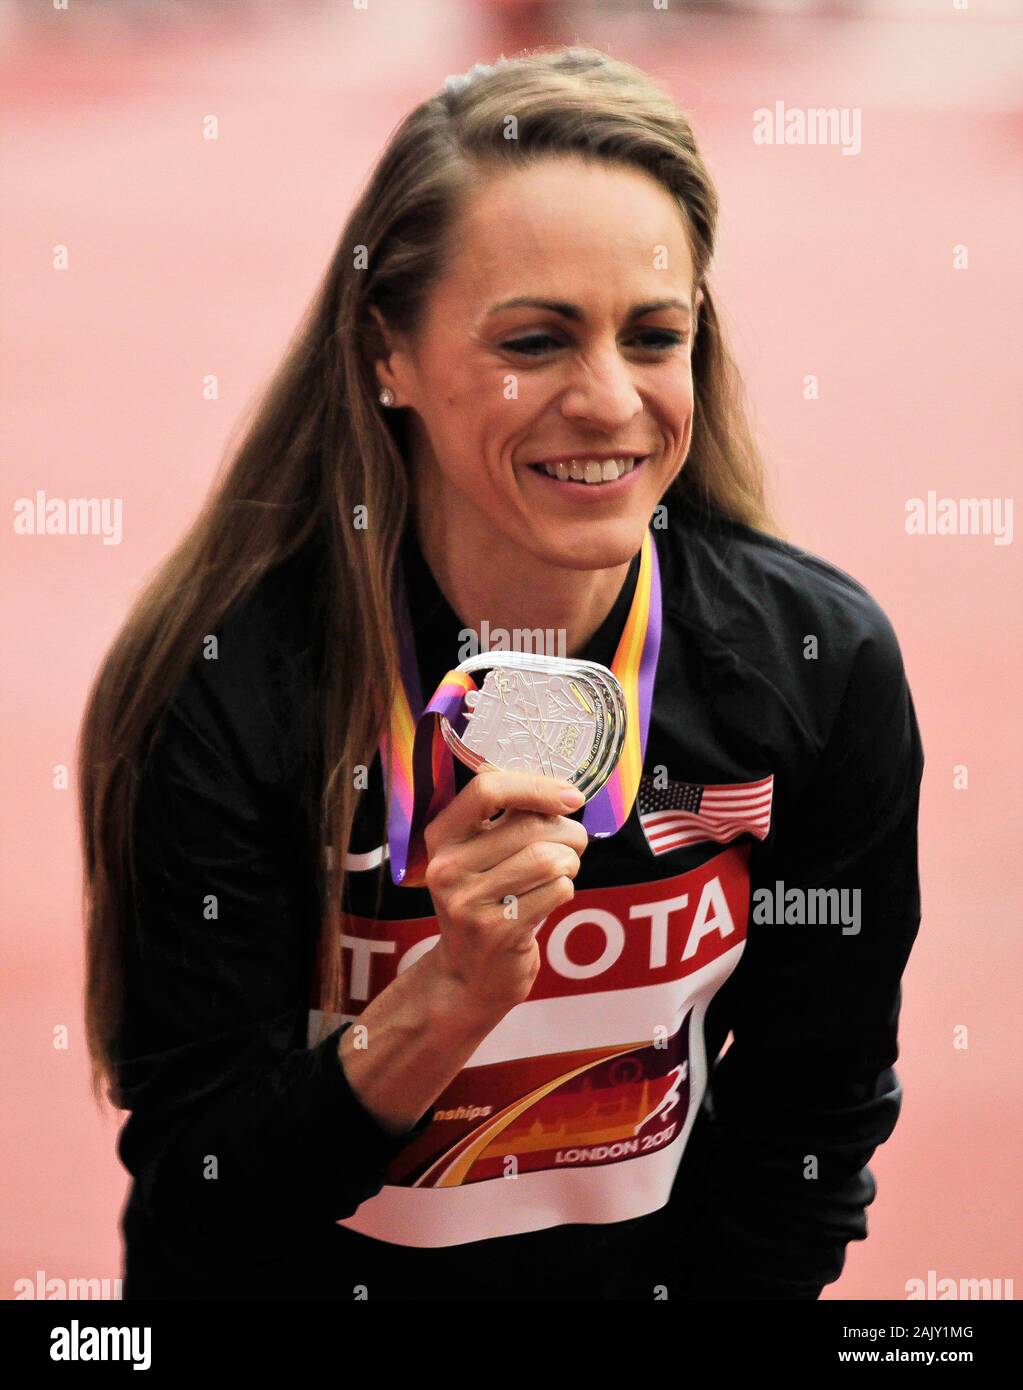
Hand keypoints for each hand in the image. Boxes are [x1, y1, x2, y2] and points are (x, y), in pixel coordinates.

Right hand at [422, 769, 588, 1015]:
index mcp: (442, 836)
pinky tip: (550, 899)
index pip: (487, 790)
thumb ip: (509, 819)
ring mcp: (468, 902)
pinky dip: (566, 890)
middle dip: (568, 833)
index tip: (571, 796)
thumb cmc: (488, 901)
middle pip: (531, 827)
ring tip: (562, 871)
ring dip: (570, 862)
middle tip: (572, 845)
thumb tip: (564, 793)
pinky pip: (557, 891)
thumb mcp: (479, 856)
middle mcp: (447, 867)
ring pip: (549, 859)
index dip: (537, 787)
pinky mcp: (497, 931)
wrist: (469, 974)